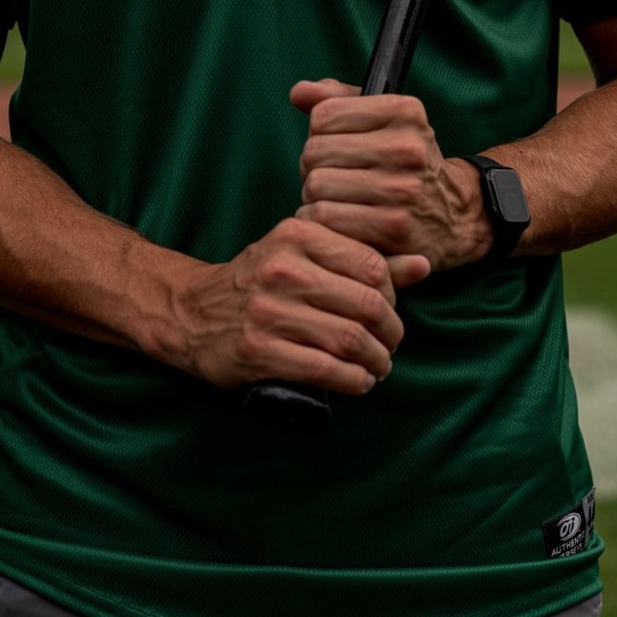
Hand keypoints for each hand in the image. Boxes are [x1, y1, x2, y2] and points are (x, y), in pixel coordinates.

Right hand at [167, 216, 429, 394]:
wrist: (193, 312)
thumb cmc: (261, 281)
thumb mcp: (305, 255)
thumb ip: (362, 258)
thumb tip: (424, 263)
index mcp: (298, 234)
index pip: (372, 265)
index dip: (392, 295)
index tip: (388, 312)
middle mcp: (284, 268)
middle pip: (366, 304)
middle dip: (390, 333)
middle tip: (390, 346)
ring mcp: (268, 310)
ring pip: (350, 339)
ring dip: (376, 362)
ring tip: (378, 367)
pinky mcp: (258, 350)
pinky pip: (325, 369)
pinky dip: (353, 381)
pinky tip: (358, 382)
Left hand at [291, 78, 492, 271]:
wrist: (454, 217)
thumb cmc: (404, 162)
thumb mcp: (383, 120)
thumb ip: (336, 99)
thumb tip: (298, 93)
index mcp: (404, 111)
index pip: (323, 115)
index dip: (319, 133)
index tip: (337, 145)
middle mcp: (406, 147)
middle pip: (314, 152)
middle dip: (312, 167)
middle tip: (334, 177)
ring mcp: (401, 190)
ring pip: (315, 186)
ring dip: (314, 197)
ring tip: (337, 199)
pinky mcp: (393, 228)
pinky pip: (325, 219)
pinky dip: (320, 221)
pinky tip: (338, 221)